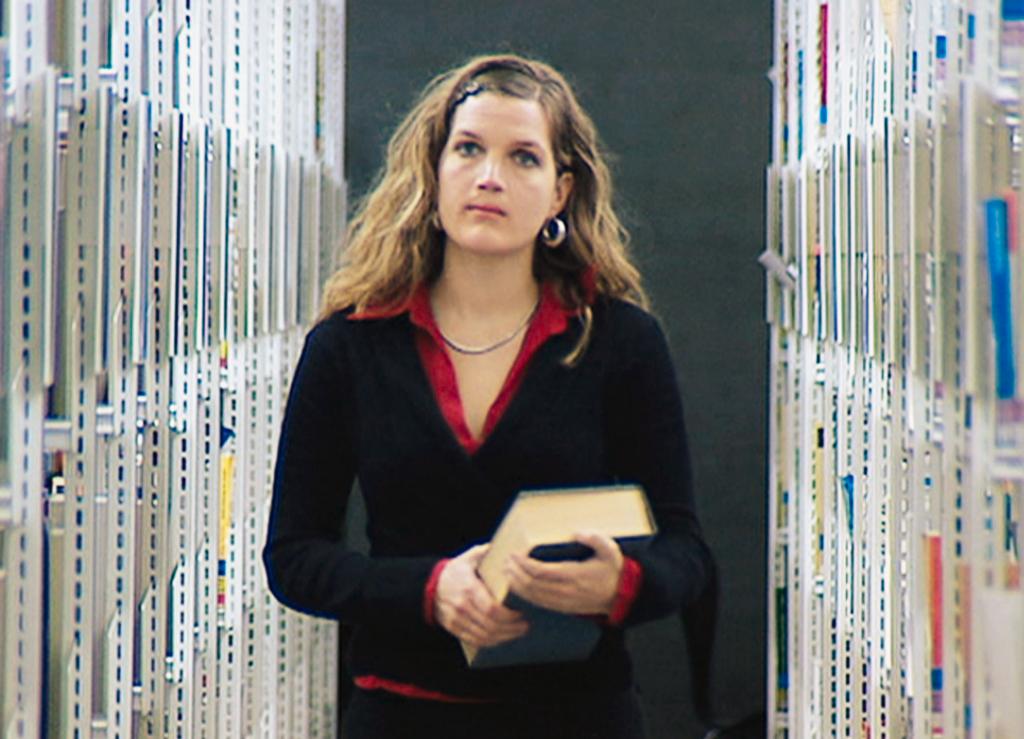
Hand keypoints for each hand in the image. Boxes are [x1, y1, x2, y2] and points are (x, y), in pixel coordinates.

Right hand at [434, 544, 528, 647]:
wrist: (430, 585)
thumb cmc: (454, 571)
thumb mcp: (469, 558)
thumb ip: (487, 553)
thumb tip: (508, 547)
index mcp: (468, 587)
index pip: (491, 608)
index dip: (509, 615)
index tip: (521, 613)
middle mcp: (462, 606)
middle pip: (490, 625)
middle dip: (511, 628)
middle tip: (525, 625)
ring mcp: (456, 619)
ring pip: (484, 636)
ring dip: (504, 637)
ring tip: (517, 632)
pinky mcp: (453, 628)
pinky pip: (474, 640)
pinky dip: (490, 642)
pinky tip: (502, 637)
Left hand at [505, 531, 623, 615]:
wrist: (620, 596)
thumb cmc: (612, 570)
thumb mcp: (610, 550)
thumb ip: (595, 539)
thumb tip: (578, 533)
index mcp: (575, 575)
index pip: (542, 572)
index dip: (525, 564)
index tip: (514, 554)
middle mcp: (566, 591)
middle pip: (532, 584)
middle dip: (516, 572)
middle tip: (506, 560)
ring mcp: (563, 601)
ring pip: (532, 595)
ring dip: (516, 583)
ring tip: (506, 570)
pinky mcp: (561, 607)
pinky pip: (538, 602)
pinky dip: (524, 593)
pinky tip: (517, 584)